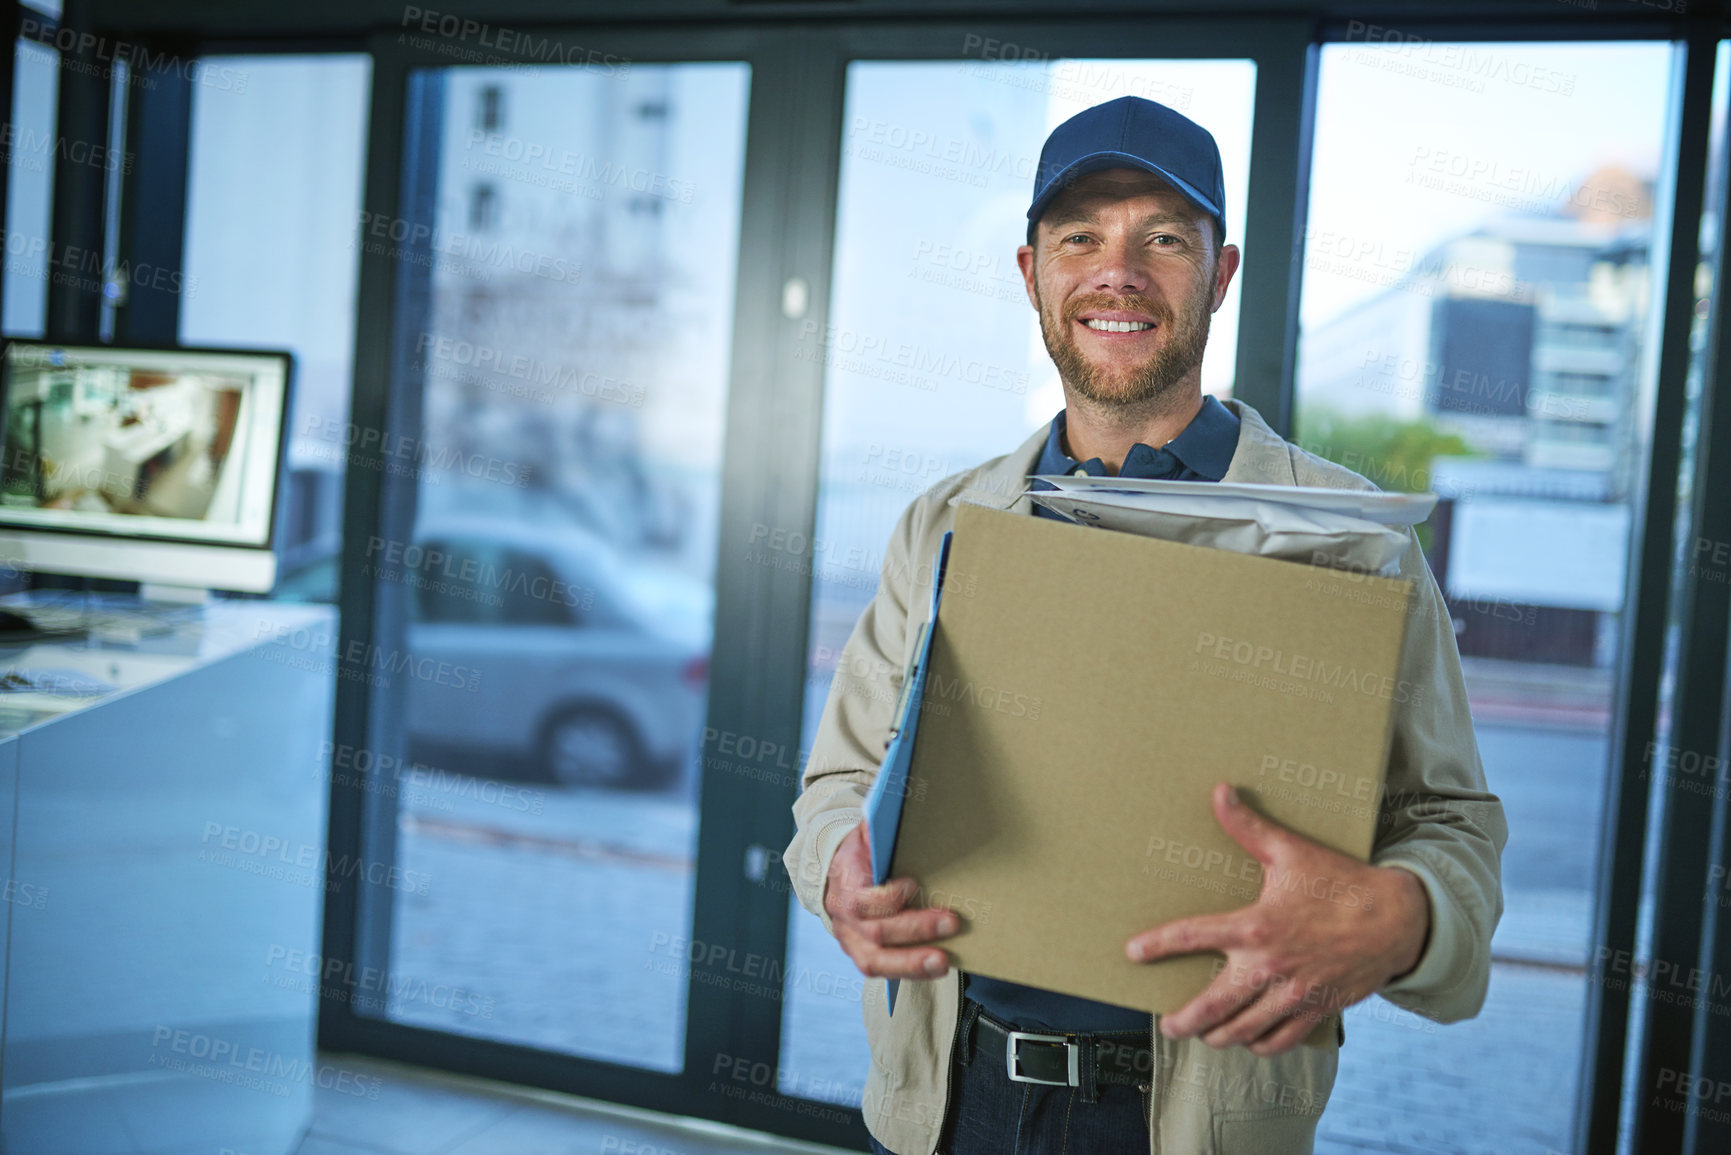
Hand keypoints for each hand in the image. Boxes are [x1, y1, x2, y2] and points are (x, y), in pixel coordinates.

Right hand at [824, 821, 959, 979]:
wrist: (835, 872)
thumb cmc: (860, 850)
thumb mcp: (865, 831)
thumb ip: (878, 823)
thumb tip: (898, 797)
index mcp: (844, 882)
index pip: (861, 899)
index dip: (886, 897)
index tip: (912, 884)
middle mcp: (843, 917)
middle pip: (875, 932)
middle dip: (915, 928)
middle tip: (952, 922)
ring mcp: (851, 940)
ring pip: (876, 961)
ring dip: (913, 962)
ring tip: (944, 962)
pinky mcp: (863, 955)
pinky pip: (884, 970)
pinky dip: (910, 970)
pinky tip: (937, 967)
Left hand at [1125, 782, 1430, 1055]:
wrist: (1399, 920)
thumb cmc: (1341, 882)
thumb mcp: (1292, 851)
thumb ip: (1249, 827)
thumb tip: (1219, 791)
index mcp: (1257, 925)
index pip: (1193, 936)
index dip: (1158, 945)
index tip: (1133, 953)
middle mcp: (1270, 965)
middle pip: (1214, 1006)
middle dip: (1185, 1021)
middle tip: (1168, 1025)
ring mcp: (1294, 993)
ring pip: (1245, 1030)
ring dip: (1219, 1036)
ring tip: (1204, 1034)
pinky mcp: (1316, 1009)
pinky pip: (1281, 1040)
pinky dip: (1260, 1045)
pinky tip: (1249, 1039)